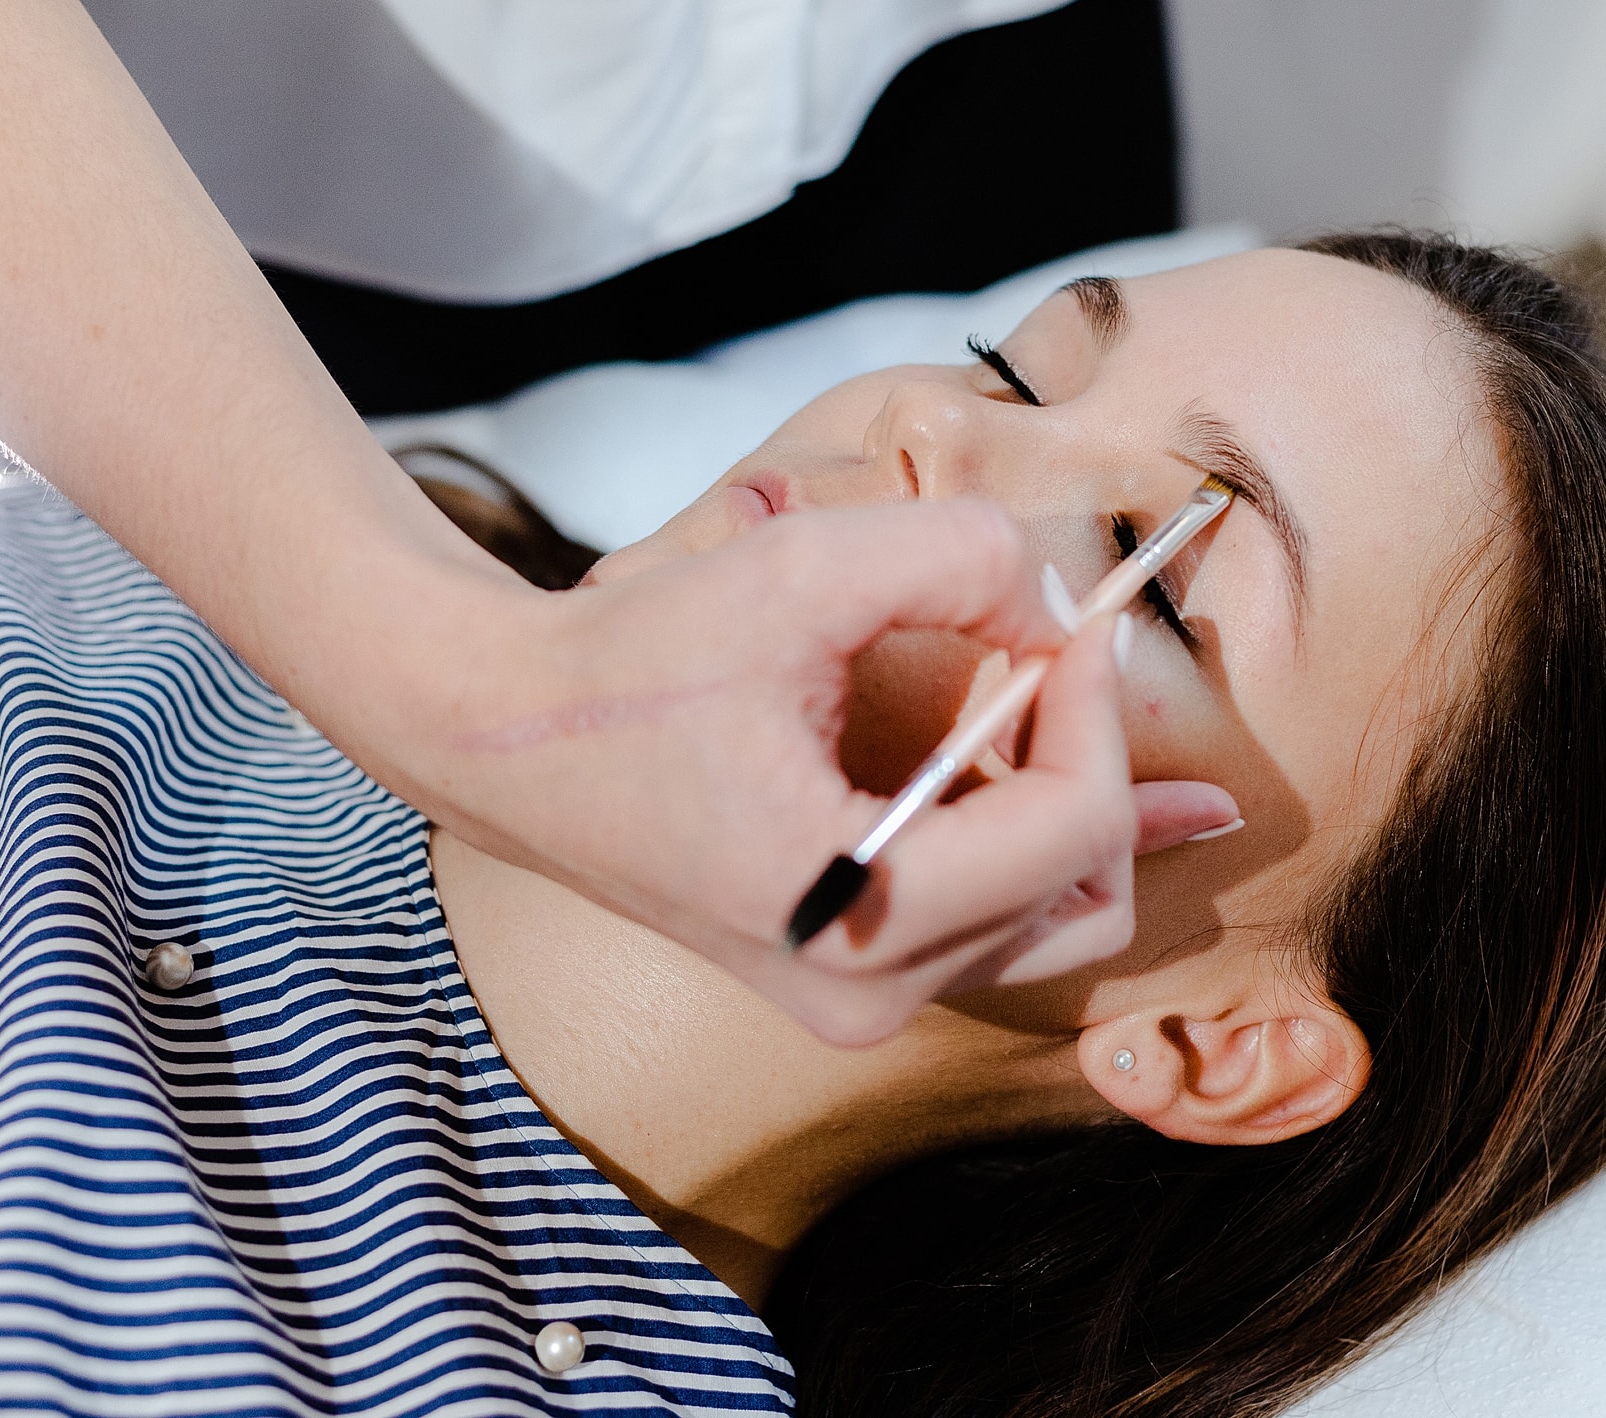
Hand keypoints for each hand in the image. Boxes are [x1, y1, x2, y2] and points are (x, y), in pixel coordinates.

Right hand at [439, 498, 1237, 1045]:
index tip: (1069, 620)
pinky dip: (1030, 841)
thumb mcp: (799, 571)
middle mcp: (864, 990)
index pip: (1071, 830)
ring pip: (1051, 921)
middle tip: (1060, 661)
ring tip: (1060, 698)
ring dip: (1070, 806)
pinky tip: (1052, 764)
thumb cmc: (632, 664)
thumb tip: (1058, 609)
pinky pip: (992, 926)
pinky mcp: (842, 980)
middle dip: (1100, 769)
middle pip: (1085, 897)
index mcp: (855, 912)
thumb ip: (960, 559)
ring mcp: (853, 1001)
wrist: (505, 739)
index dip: (1096, 710)